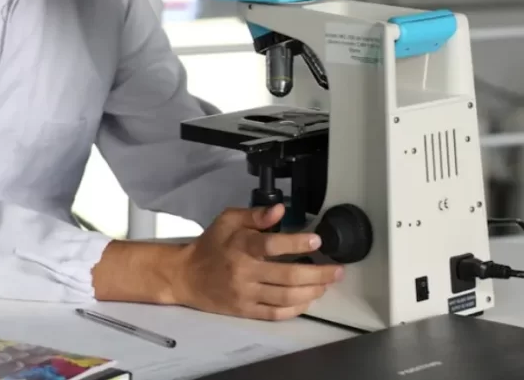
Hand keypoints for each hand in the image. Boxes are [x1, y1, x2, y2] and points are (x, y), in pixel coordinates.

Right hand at [167, 204, 343, 320]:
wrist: (186, 276)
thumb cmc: (210, 245)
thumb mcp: (228, 220)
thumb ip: (255, 215)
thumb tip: (280, 210)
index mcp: (240, 246)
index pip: (271, 245)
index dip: (297, 242)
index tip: (317, 240)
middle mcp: (244, 271)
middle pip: (287, 276)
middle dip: (318, 274)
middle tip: (337, 270)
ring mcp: (245, 294)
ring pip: (286, 297)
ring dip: (312, 291)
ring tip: (327, 285)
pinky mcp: (245, 311)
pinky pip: (275, 314)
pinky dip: (296, 309)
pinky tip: (308, 300)